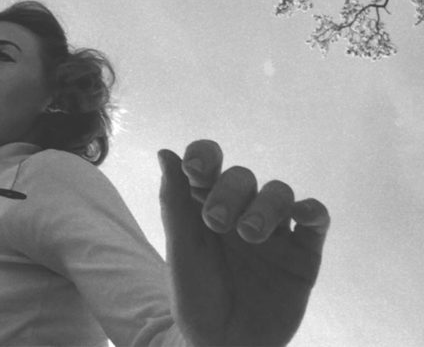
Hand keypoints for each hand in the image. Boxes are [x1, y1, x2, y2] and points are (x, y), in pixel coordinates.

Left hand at [158, 140, 330, 346]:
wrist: (224, 343)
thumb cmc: (196, 296)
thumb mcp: (181, 250)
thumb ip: (174, 202)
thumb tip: (165, 153)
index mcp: (204, 205)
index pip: (208, 164)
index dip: (204, 155)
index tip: (196, 168)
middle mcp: (240, 210)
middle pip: (241, 178)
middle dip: (229, 192)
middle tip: (215, 222)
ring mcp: (274, 229)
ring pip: (278, 193)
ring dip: (264, 206)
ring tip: (248, 235)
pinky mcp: (304, 251)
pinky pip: (315, 218)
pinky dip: (311, 209)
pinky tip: (300, 215)